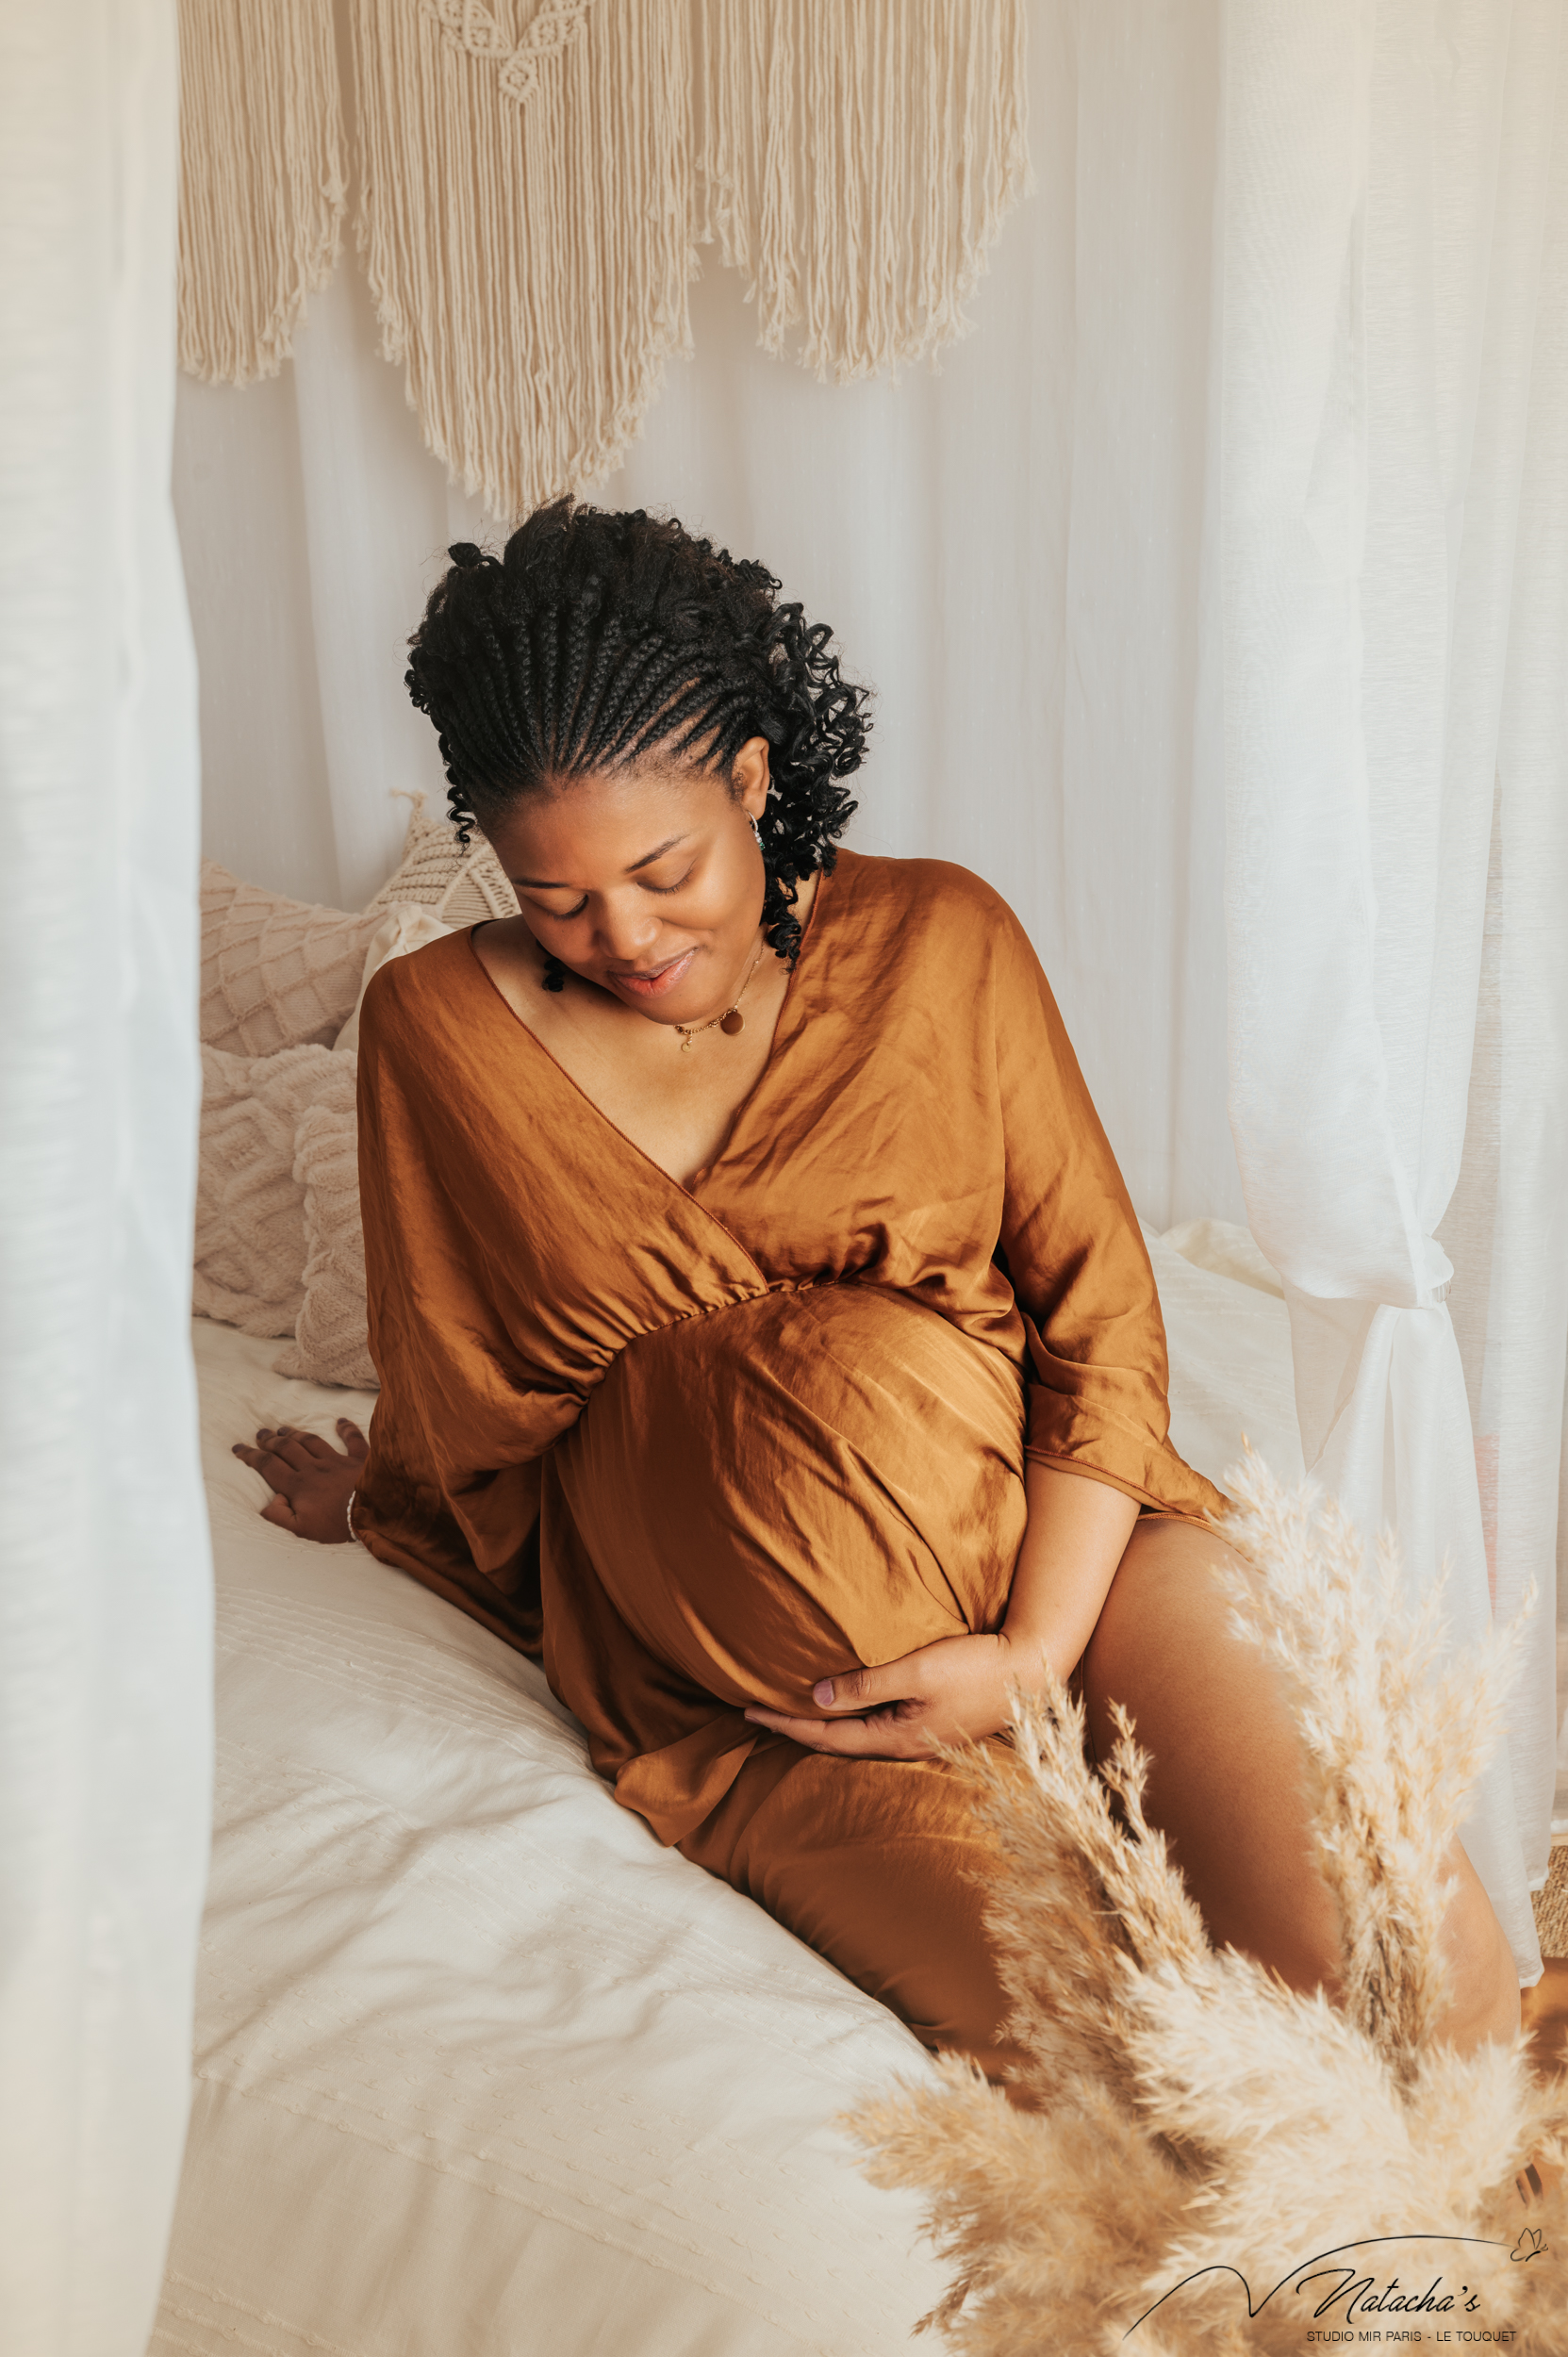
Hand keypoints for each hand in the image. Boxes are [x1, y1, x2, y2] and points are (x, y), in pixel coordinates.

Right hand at [231, 1421, 366, 1542]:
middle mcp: (315, 1468)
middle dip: (270, 1440)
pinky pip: (353, 1440)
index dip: (251, 1456)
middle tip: (260, 1433)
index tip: (238, 1448)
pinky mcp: (360, 1460)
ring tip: (284, 1428)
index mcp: (299, 1486)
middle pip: (287, 1449)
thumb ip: (280, 1516)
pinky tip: (341, 1421)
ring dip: (296, 1434)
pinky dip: (346, 1429)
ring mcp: (338, 1461)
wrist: (374, 1512)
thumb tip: (267, 1502)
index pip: (269, 1466)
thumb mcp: (303, 1530)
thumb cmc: (338, 1524)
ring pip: (311, 1442)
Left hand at [742, 1630, 1052, 1759]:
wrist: (1032, 1669)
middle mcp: (903, 1745)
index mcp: (895, 1737)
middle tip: (756, 1710)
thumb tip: (817, 1696)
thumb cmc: (976, 1667)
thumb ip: (867, 1684)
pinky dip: (848, 1716)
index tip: (748, 1708)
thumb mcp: (917, 1671)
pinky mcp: (931, 1722)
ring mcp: (919, 1736)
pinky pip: (875, 1725)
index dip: (784, 1721)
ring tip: (791, 1709)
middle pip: (835, 1740)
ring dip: (820, 1723)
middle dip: (795, 1726)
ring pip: (855, 1734)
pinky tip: (844, 1704)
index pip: (824, 1734)